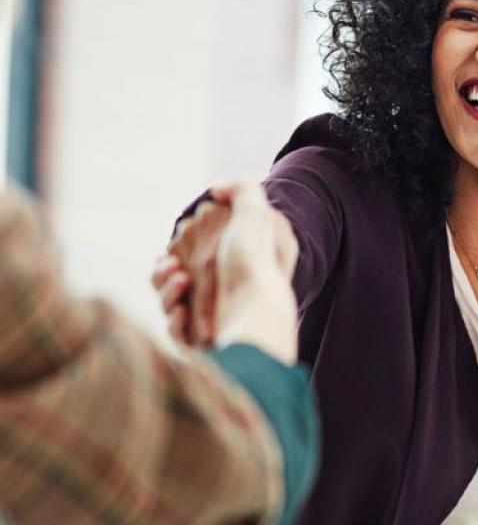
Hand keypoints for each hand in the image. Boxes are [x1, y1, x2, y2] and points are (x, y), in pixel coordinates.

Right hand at [153, 183, 298, 362]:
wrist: (256, 314)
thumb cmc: (255, 262)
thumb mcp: (256, 213)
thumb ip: (240, 190)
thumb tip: (217, 190)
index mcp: (236, 265)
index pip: (196, 254)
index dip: (179, 247)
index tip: (174, 243)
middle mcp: (225, 293)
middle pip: (176, 278)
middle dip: (164, 270)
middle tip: (172, 267)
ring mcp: (214, 319)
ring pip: (170, 303)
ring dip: (166, 291)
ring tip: (180, 282)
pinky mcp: (203, 343)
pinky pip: (176, 330)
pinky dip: (174, 320)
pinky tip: (182, 312)